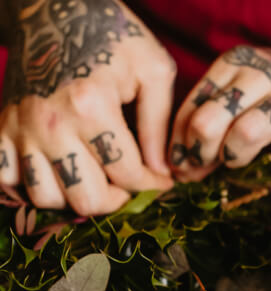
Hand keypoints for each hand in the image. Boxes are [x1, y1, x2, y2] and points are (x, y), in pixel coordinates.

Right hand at [0, 0, 173, 215]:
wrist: (52, 8)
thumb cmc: (112, 37)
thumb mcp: (153, 70)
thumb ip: (159, 124)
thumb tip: (162, 171)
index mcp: (91, 105)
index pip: (128, 174)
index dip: (153, 185)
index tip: (162, 181)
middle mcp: (50, 121)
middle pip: (87, 198)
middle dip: (117, 200)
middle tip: (129, 185)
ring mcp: (20, 126)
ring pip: (47, 197)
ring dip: (75, 197)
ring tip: (97, 180)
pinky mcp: (1, 127)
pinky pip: (8, 180)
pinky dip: (31, 187)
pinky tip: (59, 175)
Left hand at [169, 46, 270, 180]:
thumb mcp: (240, 102)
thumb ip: (211, 127)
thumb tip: (178, 168)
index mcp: (230, 66)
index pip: (192, 108)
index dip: (180, 145)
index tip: (181, 170)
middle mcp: (256, 73)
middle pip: (210, 120)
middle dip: (201, 153)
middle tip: (204, 171)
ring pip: (248, 129)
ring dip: (236, 154)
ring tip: (238, 159)